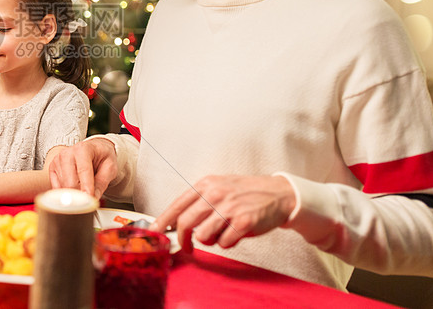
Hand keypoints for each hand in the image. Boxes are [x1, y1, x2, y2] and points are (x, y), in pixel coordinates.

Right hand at [48, 138, 117, 198]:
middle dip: (80, 195)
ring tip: (84, 190)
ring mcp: (57, 161)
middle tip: (90, 200)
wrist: (94, 150)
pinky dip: (66, 193)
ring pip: (63, 187)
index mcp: (82, 149)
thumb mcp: (110, 167)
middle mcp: (67, 153)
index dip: (87, 188)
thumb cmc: (102, 157)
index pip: (83, 172)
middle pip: (70, 183)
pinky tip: (75, 189)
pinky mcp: (52, 169)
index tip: (90, 201)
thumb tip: (93, 198)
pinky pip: (56, 188)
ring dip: (74, 194)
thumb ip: (102, 183)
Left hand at [151, 175, 296, 250]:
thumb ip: (199, 202)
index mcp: (206, 185)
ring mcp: (230, 208)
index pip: (177, 205)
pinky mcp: (243, 222)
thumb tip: (175, 222)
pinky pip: (224, 243)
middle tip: (186, 248)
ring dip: (210, 241)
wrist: (278, 193)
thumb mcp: (219, 188)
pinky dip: (227, 243)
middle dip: (182, 240)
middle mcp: (215, 194)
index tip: (154, 233)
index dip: (162, 222)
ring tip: (222, 233)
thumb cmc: (246, 193)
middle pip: (186, 223)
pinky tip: (235, 234)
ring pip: (204, 236)